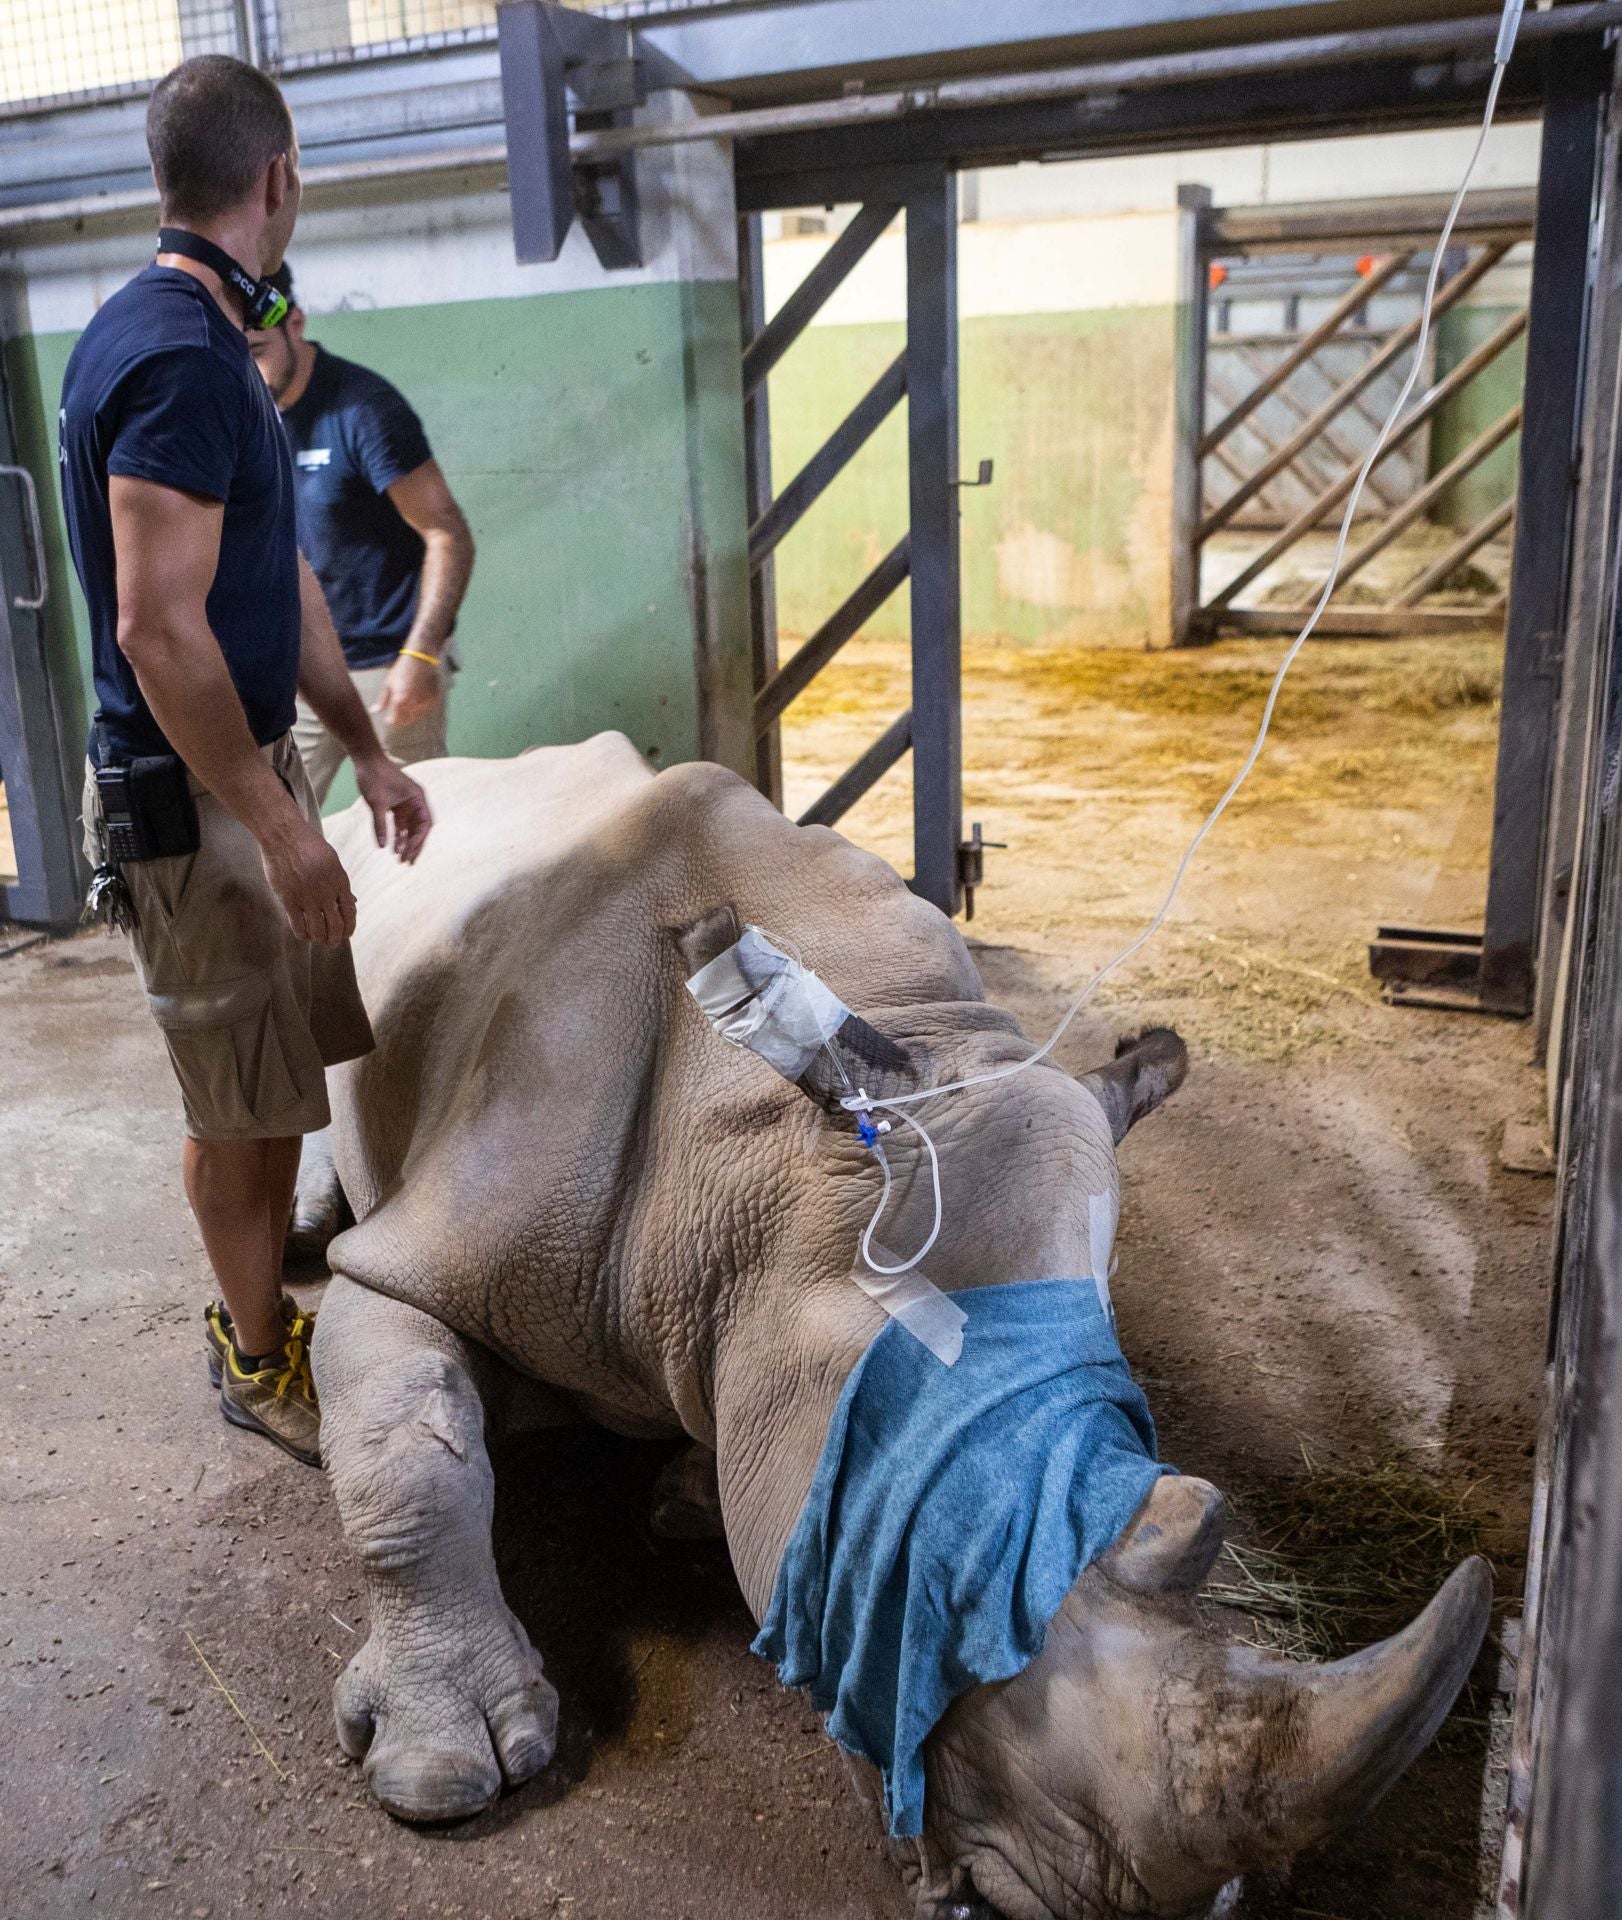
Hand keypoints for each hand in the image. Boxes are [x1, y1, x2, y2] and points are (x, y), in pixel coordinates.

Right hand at [260, 813, 356, 945]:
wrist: (284, 835)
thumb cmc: (308, 846)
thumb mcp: (332, 861)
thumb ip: (340, 884)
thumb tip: (352, 902)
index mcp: (340, 881)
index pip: (350, 912)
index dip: (349, 928)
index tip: (346, 934)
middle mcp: (326, 892)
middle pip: (335, 926)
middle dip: (335, 938)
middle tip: (332, 943)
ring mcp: (307, 897)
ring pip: (317, 929)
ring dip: (319, 939)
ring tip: (318, 940)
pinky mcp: (288, 899)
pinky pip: (298, 925)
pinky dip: (302, 934)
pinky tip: (303, 935)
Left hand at [354, 754, 432, 865]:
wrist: (365, 759)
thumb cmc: (374, 775)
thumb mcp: (377, 802)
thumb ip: (380, 825)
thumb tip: (382, 846)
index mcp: (418, 798)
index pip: (424, 824)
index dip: (418, 840)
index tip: (409, 852)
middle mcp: (415, 802)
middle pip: (419, 829)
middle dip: (414, 846)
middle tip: (408, 863)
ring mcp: (406, 804)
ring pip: (409, 829)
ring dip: (406, 843)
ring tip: (401, 859)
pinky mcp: (395, 806)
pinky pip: (399, 825)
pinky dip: (396, 835)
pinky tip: (392, 847)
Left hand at [372, 651, 441, 729]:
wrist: (420, 659)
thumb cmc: (400, 670)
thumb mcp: (388, 684)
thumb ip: (382, 700)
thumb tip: (374, 711)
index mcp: (400, 701)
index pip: (396, 720)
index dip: (392, 720)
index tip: (389, 718)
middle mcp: (413, 704)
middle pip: (407, 720)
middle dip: (401, 718)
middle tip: (398, 713)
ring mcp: (425, 702)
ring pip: (417, 715)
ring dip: (411, 713)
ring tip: (408, 704)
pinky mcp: (433, 699)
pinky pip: (426, 708)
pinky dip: (421, 706)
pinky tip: (417, 698)